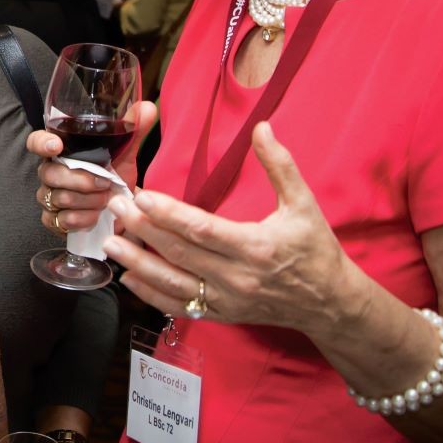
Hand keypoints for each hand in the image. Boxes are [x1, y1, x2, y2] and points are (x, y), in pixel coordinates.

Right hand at [27, 99, 156, 234]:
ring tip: (106, 200)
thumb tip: (147, 107)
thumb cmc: (115, 173)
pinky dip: (81, 219)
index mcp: (61, 151)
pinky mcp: (53, 219)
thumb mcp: (125, 151)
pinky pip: (60, 220)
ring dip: (87, 201)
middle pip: (49, 174)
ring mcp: (48, 196)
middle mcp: (49, 172)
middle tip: (105, 183)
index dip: (41, 143)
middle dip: (81, 180)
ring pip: (58, 198)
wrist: (121, 206)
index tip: (56, 146)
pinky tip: (96, 216)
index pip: (36, 142)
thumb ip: (133, 129)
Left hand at [101, 122, 359, 333]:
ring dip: (138, 264)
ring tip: (111, 243)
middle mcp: (237, 277)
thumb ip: (280, 166)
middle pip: (180, 253)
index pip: (202, 229)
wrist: (331, 304)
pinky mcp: (221, 315)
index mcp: (255, 247)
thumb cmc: (316, 250)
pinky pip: (180, 306)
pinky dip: (151, 294)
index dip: (168, 214)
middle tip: (115, 208)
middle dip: (143, 229)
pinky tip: (128, 278)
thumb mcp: (304, 205)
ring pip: (174, 283)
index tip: (142, 196)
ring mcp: (227, 300)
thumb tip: (261, 127)